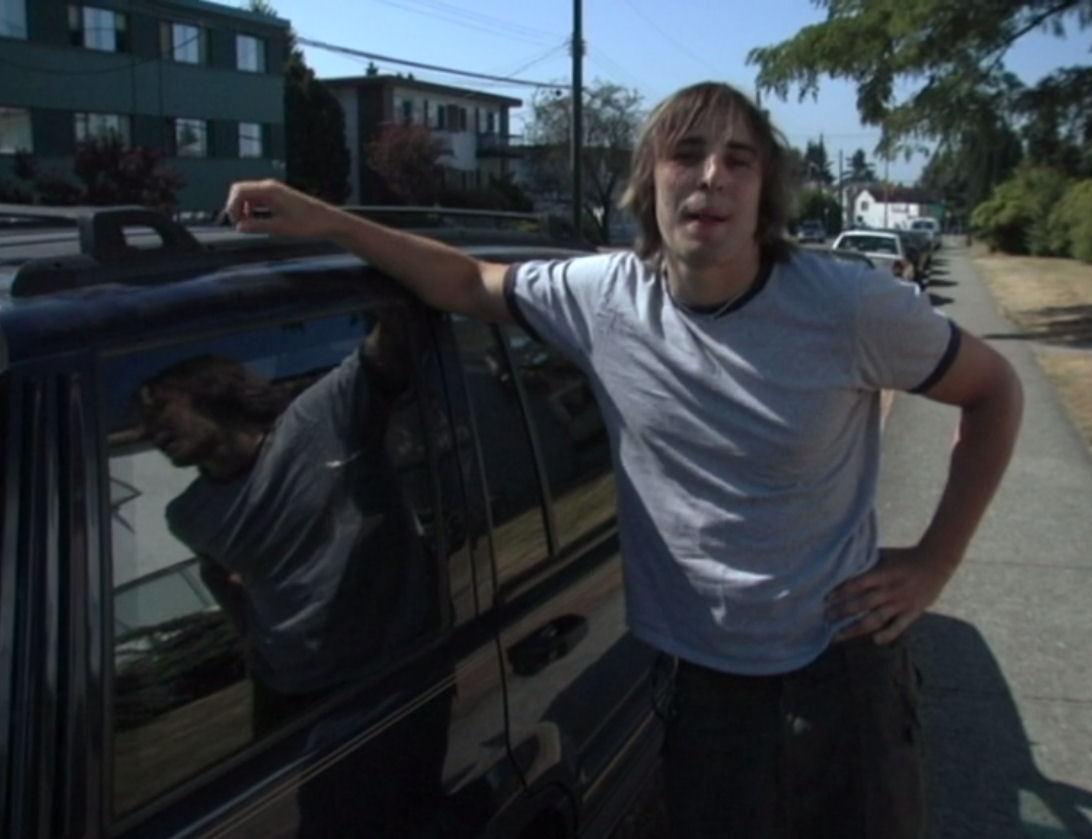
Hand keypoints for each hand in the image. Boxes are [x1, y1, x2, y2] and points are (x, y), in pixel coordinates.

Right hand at [222, 179, 338, 238]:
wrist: (327, 220)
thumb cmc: (307, 224)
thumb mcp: (280, 228)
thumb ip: (258, 226)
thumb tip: (239, 227)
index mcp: (269, 191)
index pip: (238, 191)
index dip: (232, 207)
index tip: (237, 224)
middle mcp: (269, 186)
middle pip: (240, 190)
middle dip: (235, 207)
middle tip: (240, 225)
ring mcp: (274, 190)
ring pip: (248, 195)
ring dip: (244, 208)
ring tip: (249, 225)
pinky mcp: (278, 196)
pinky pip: (257, 198)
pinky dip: (252, 208)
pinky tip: (257, 221)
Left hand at [825, 546, 956, 643]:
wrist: (936, 562)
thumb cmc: (905, 557)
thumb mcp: (884, 556)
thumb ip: (867, 563)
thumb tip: (843, 564)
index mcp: (882, 574)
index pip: (857, 584)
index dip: (840, 592)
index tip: (825, 599)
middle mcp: (890, 590)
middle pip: (862, 604)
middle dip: (842, 612)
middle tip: (825, 618)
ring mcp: (901, 602)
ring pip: (876, 619)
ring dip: (855, 628)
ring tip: (838, 635)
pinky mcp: (913, 612)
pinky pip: (899, 626)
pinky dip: (888, 635)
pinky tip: (875, 641)